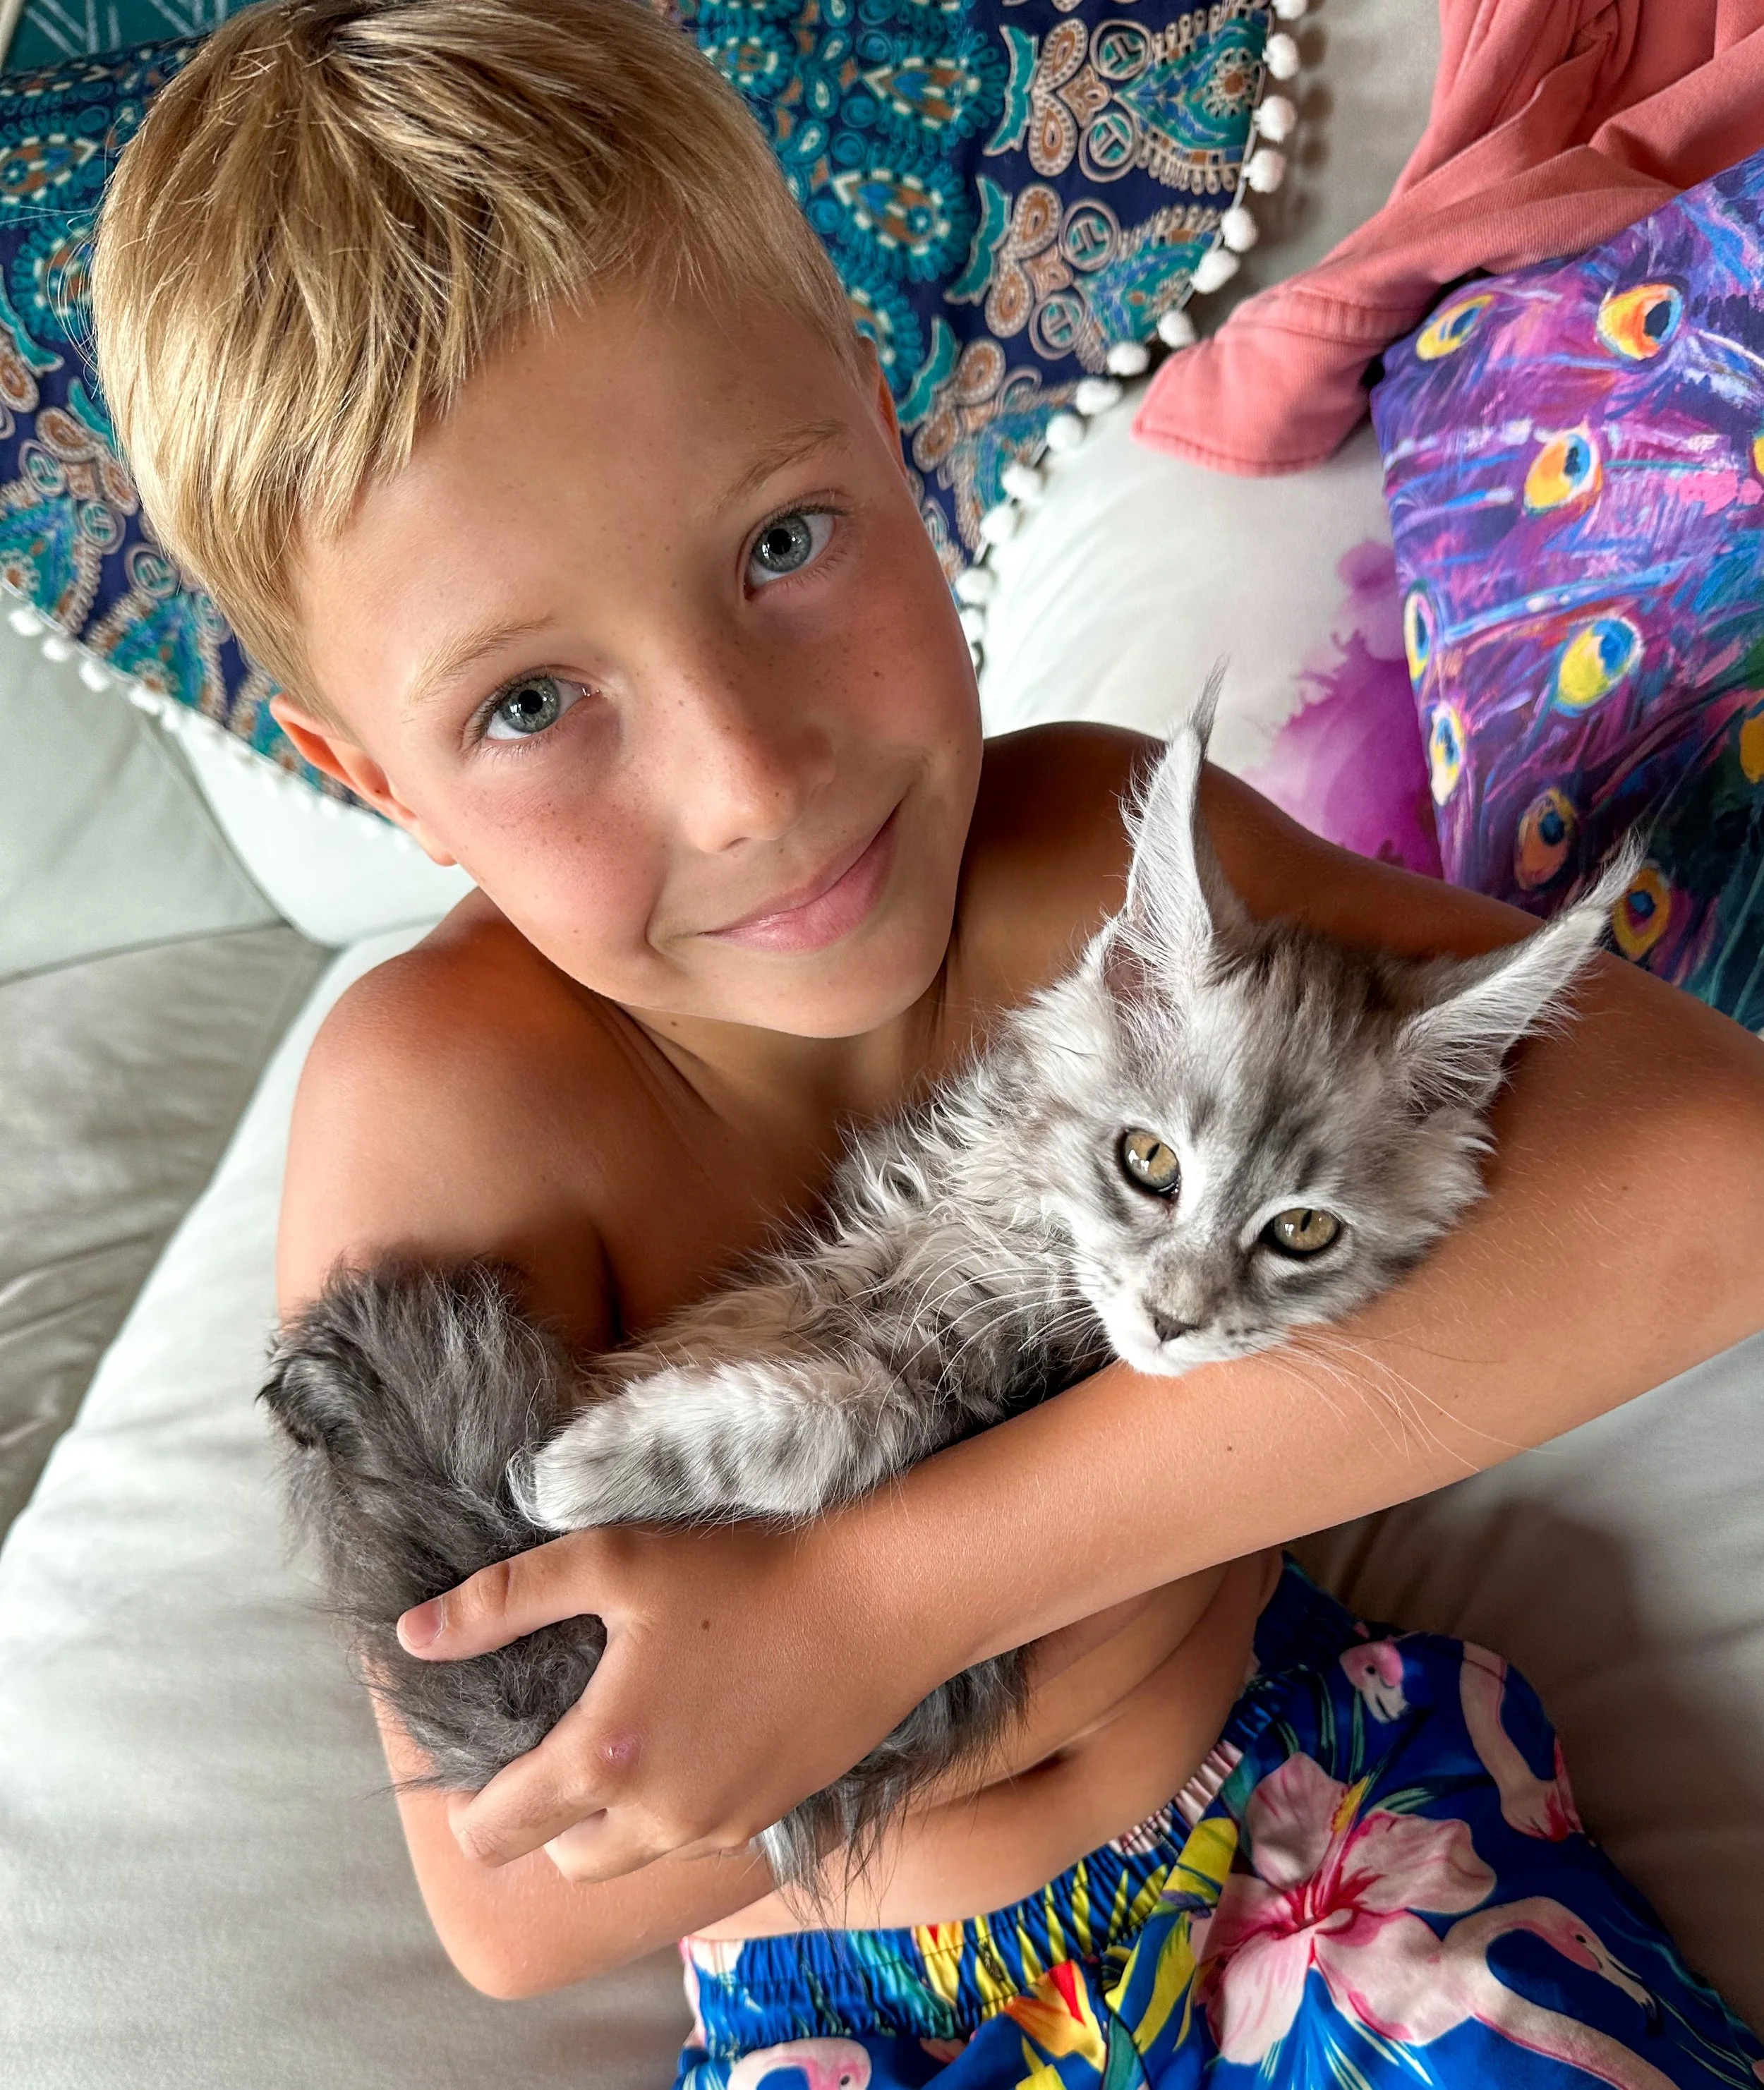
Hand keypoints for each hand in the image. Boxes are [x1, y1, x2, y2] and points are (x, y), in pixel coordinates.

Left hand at [395, 1516, 947, 1880]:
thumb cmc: (743, 1569)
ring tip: (625, 1728)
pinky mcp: (765, 1822)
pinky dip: (671, 1804)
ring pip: (626, 1854)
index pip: (494, 1832)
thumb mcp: (612, 1560)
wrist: (879, 1600)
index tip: (481, 1753)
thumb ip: (503, 1601)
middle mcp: (655, 1817)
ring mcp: (716, 1828)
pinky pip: (690, 1836)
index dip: (467, 1802)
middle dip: (540, 1812)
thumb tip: (412, 1636)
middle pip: (558, 1858)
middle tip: (556, 1734)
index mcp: (603, 1760)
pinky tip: (693, 1729)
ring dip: (607, 1814)